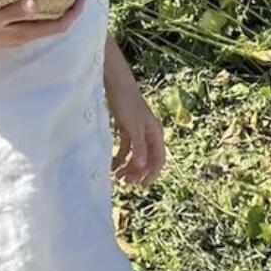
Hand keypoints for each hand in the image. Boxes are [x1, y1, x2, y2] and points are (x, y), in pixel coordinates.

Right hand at [0, 0, 86, 52]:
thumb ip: (12, 11)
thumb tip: (36, 2)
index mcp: (22, 33)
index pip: (58, 26)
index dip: (74, 14)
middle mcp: (21, 37)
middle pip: (54, 26)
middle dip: (68, 11)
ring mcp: (13, 35)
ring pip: (42, 25)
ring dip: (53, 11)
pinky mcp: (5, 31)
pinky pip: (30, 23)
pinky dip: (39, 12)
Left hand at [104, 63, 166, 186]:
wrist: (115, 84)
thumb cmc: (127, 103)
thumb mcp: (134, 127)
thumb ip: (139, 147)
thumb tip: (142, 166)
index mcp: (155, 133)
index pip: (158, 159)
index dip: (152, 174)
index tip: (142, 185)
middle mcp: (148, 134)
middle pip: (146, 159)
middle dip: (137, 172)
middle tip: (125, 182)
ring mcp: (136, 132)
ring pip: (135, 155)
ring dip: (128, 167)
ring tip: (116, 176)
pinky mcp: (125, 128)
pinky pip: (124, 148)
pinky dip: (119, 157)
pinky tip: (112, 165)